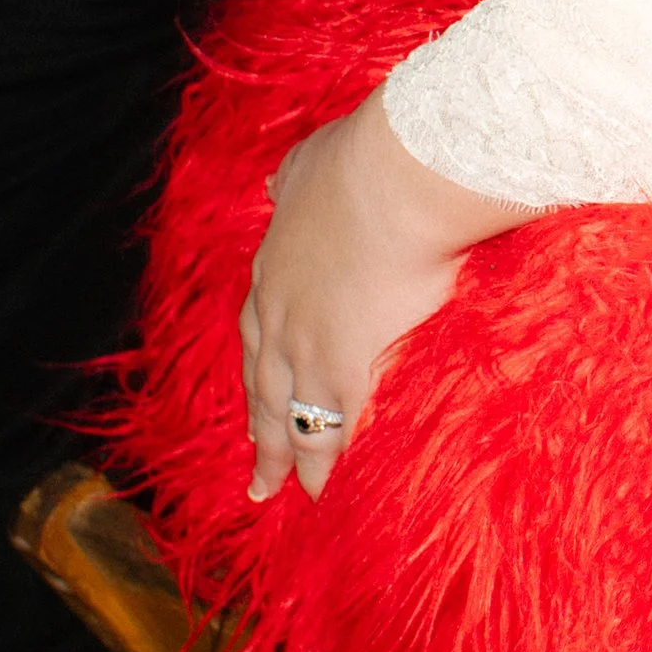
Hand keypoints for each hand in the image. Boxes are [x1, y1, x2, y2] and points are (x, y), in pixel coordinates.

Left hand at [241, 93, 528, 498]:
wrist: (395, 180)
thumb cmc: (364, 162)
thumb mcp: (314, 162)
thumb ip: (296, 178)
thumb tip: (277, 183)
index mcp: (275, 265)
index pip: (258, 328)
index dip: (258, 361)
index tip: (256, 389)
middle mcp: (279, 313)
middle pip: (262, 383)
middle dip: (258, 423)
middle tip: (255, 462)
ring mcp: (305, 345)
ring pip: (286, 414)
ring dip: (280, 455)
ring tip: (281, 489)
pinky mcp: (342, 368)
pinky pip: (325, 429)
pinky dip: (320, 462)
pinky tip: (320, 488)